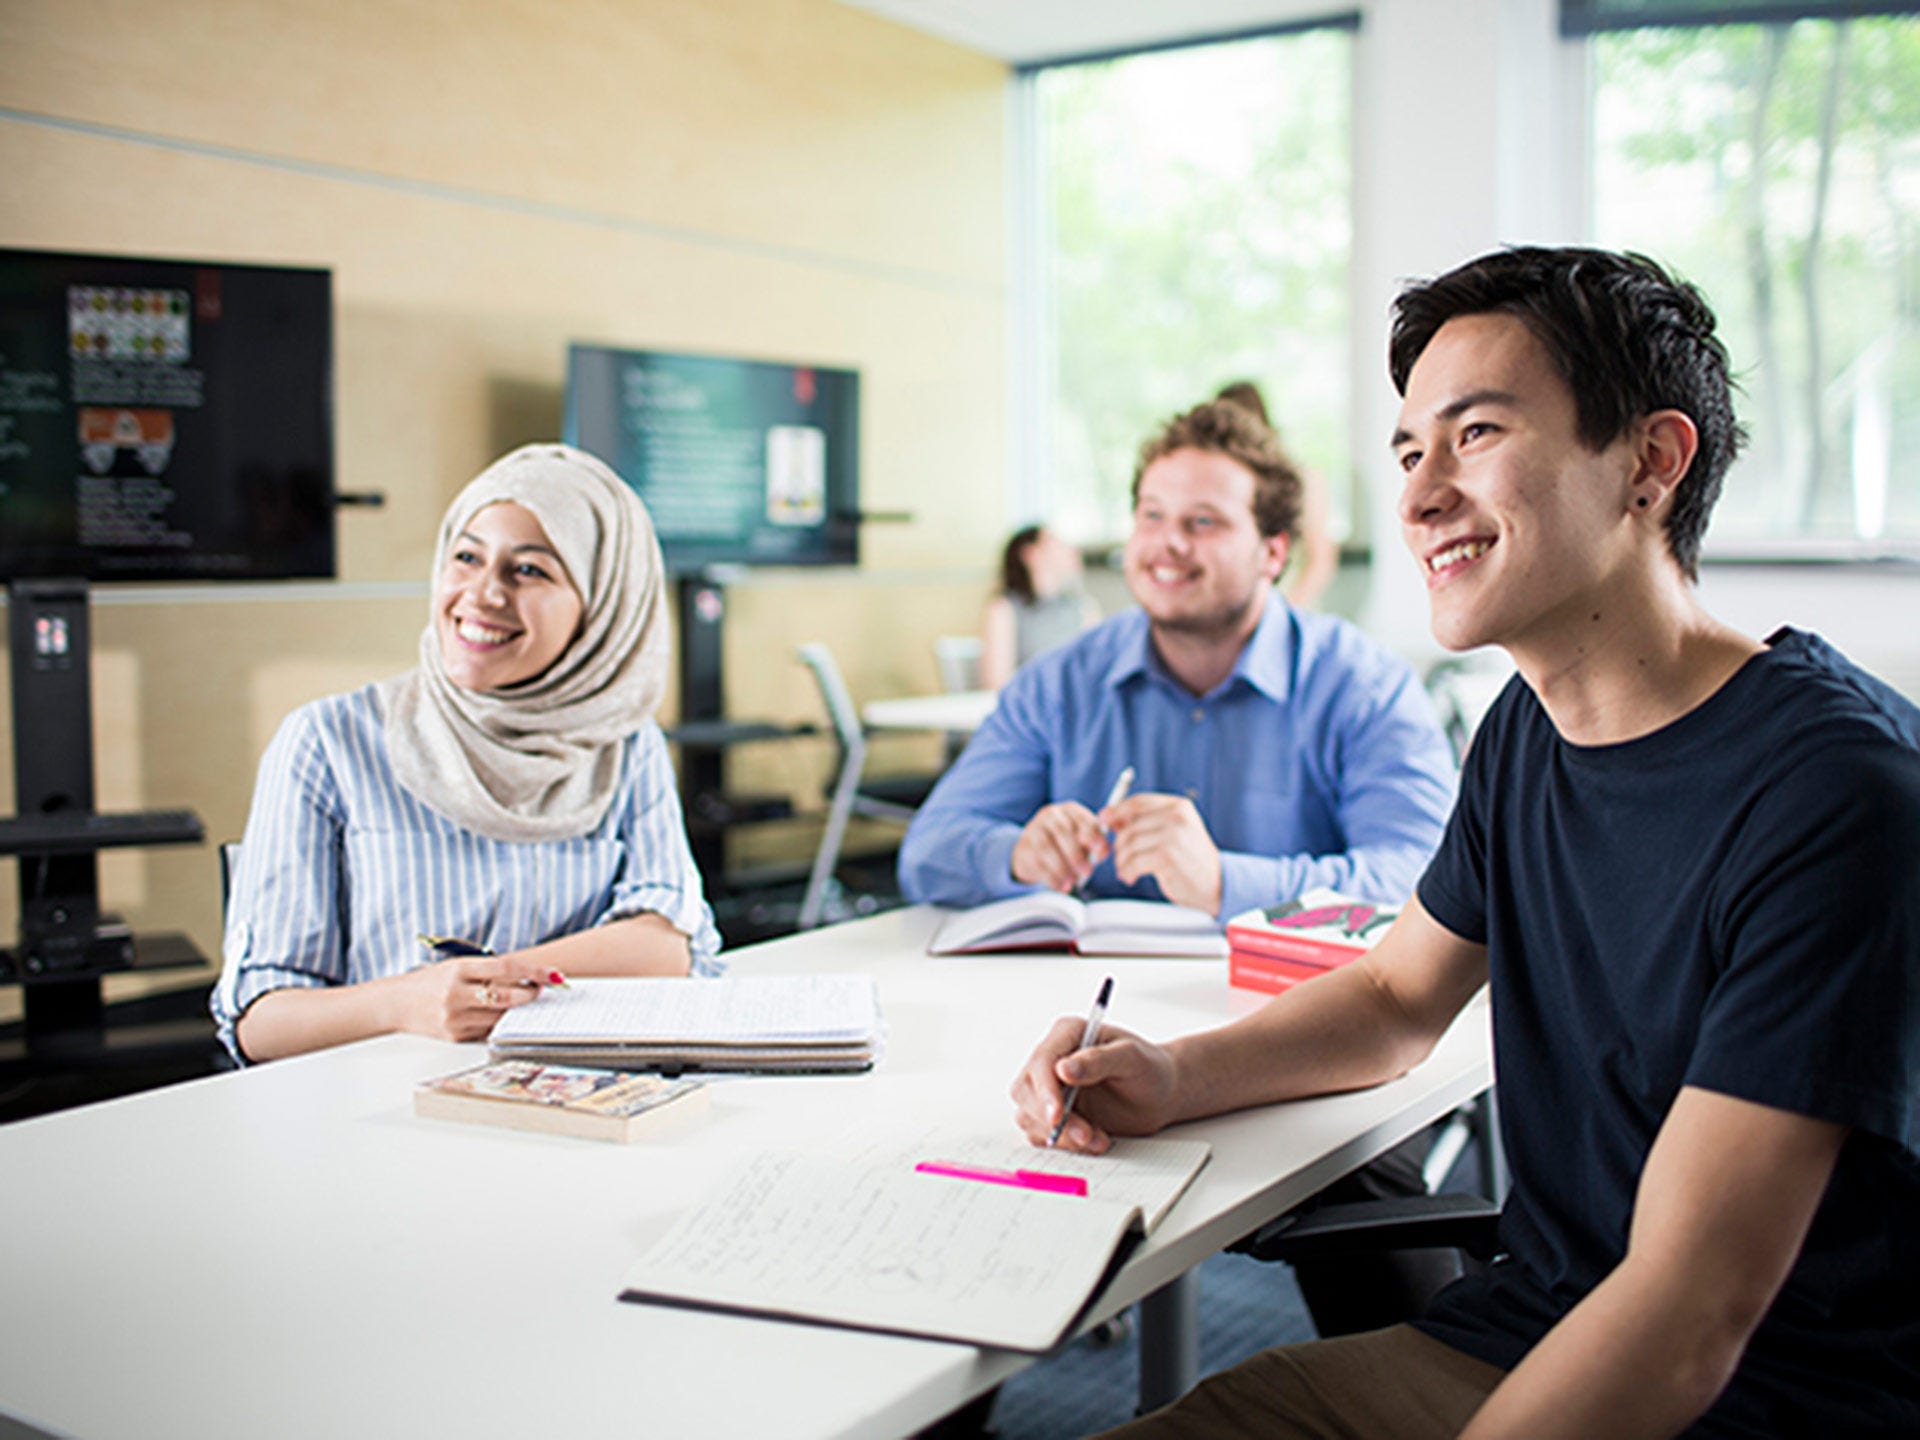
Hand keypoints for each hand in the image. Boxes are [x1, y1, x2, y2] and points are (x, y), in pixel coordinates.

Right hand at [384, 953, 553, 1042]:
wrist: (396, 1003)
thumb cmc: (430, 982)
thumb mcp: (456, 966)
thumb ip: (487, 971)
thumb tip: (527, 977)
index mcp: (458, 970)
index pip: (506, 967)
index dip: (534, 970)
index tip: (553, 974)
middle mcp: (456, 994)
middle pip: (507, 996)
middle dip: (530, 993)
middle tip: (541, 990)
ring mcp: (455, 1018)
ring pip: (500, 1016)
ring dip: (518, 1010)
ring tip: (525, 1002)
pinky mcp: (455, 1036)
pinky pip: (487, 1030)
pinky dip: (499, 1022)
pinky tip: (502, 1016)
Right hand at [1009, 1015, 1179, 1152]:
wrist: (1161, 1094)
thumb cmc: (1150, 1069)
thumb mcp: (1132, 1058)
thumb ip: (1099, 1060)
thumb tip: (1063, 1069)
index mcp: (1068, 1034)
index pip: (1041, 1061)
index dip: (1045, 1090)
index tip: (1057, 1115)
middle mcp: (1053, 1059)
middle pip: (1026, 1090)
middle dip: (1051, 1118)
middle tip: (1085, 1135)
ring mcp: (1051, 1088)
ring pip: (1030, 1115)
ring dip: (1061, 1134)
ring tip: (1098, 1138)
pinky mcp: (1055, 1113)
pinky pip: (1042, 1133)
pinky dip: (1065, 1143)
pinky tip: (1095, 1140)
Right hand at [1011, 801, 1108, 892]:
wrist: (1033, 850)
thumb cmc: (1066, 845)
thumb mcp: (1083, 841)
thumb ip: (1096, 845)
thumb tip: (1103, 851)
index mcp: (1069, 810)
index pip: (1081, 818)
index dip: (1092, 834)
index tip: (1099, 850)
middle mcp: (1050, 816)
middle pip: (1062, 831)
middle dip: (1076, 854)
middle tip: (1087, 871)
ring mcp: (1034, 830)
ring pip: (1047, 847)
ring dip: (1062, 867)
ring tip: (1073, 882)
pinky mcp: (1024, 848)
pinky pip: (1037, 863)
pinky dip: (1052, 878)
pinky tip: (1062, 887)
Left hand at [1104, 793, 1222, 913]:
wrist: (1216, 883)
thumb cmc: (1190, 860)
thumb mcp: (1172, 833)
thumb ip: (1146, 823)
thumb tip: (1111, 817)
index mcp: (1179, 806)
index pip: (1139, 802)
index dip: (1117, 809)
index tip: (1104, 819)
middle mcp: (1177, 817)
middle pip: (1130, 826)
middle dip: (1119, 845)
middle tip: (1121, 860)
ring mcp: (1173, 835)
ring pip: (1129, 844)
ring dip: (1122, 861)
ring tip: (1126, 870)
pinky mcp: (1167, 856)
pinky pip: (1134, 861)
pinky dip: (1127, 871)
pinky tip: (1131, 877)